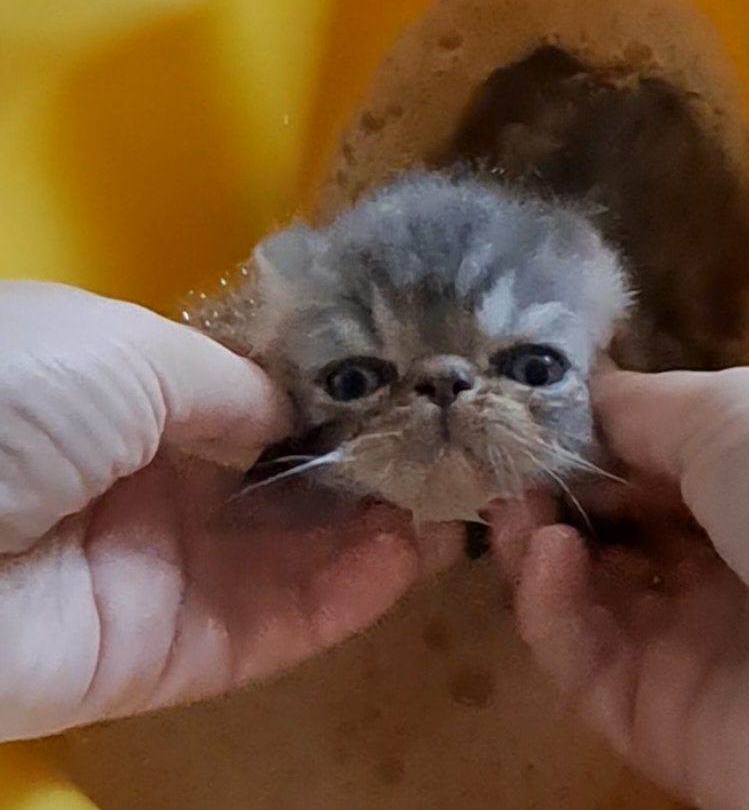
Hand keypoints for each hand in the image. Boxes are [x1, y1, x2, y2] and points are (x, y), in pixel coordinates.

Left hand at [0, 282, 455, 740]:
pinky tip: (403, 560)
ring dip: (368, 533)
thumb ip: (229, 384)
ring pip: (282, 558)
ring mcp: (151, 570)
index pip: (248, 399)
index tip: (404, 388)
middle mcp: (143, 478)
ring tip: (448, 506)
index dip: (328, 395)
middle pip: (274, 480)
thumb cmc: (12, 397)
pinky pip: (261, 628)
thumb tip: (296, 410)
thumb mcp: (121, 350)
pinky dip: (337, 598)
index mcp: (124, 391)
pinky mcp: (155, 655)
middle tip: (447, 452)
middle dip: (361, 466)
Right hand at [494, 366, 748, 809]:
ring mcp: (703, 647)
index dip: (592, 433)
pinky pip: (588, 665)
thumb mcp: (737, 409)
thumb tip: (576, 396)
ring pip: (591, 598)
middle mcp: (740, 562)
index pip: (659, 457)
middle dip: (556, 490)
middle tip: (507, 463)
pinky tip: (545, 559)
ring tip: (518, 510)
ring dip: (540, 545)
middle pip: (619, 528)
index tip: (529, 411)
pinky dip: (552, 611)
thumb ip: (641, 407)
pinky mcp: (668, 725)